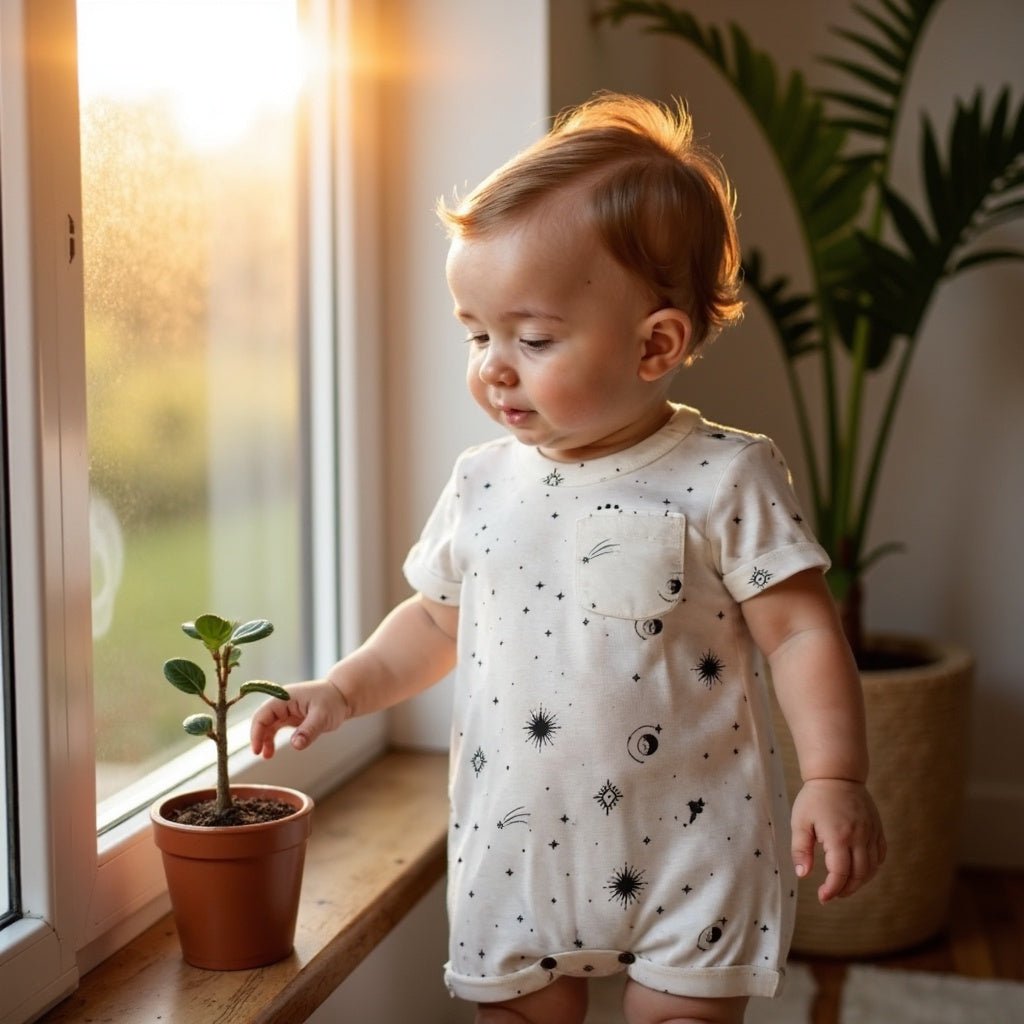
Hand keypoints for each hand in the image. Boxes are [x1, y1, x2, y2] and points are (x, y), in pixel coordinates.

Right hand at [249, 679, 351, 758]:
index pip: (263, 714)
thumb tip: (296, 745)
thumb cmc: (333, 701)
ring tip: (266, 756)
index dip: (256, 732)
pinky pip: (275, 728)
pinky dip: (271, 739)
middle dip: (258, 737)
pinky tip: (271, 752)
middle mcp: (282, 702)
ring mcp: (285, 709)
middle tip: (259, 754)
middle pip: (261, 719)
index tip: (257, 749)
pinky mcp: (290, 716)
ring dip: (264, 740)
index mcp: (285, 697)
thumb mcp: (322, 716)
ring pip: (267, 725)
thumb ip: (309, 730)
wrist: (342, 696)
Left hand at [790, 778, 885, 902]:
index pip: (840, 874)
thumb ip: (800, 849)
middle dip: (846, 890)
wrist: (837, 775)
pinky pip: (880, 855)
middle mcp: (859, 837)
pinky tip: (860, 870)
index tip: (823, 897)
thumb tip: (802, 874)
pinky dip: (872, 868)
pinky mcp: (877, 829)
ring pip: (872, 868)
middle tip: (832, 894)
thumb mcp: (800, 822)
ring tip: (844, 885)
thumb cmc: (814, 798)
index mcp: (839, 837)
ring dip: (860, 882)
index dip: (832, 890)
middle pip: (859, 875)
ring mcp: (871, 833)